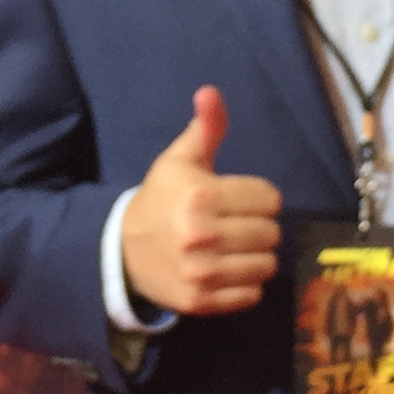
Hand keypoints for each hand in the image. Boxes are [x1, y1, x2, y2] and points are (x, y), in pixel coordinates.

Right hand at [120, 86, 282, 318]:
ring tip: (234, 249)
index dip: (258, 197)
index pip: (268, 198)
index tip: (239, 200)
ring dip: (256, 257)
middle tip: (236, 225)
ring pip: (266, 265)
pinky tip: (227, 271)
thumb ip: (205, 128)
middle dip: (259, 227)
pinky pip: (252, 295)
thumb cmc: (161, 200)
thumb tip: (210, 92)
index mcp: (200, 197)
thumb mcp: (179, 160)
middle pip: (270, 233)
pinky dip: (245, 285)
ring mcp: (202, 273)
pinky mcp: (201, 302)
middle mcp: (202, 236)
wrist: (123, 251)